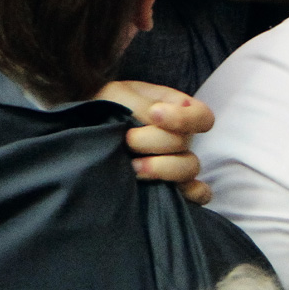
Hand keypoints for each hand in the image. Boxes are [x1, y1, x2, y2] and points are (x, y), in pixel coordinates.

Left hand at [95, 81, 215, 204]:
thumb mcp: (120, 94)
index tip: (155, 114)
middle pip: (184, 143)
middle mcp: (181, 137)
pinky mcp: (172, 186)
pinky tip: (169, 190)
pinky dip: (191, 194)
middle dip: (154, 141)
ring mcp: (177, 163)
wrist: (86, 130)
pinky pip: (197, 194)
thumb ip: (143, 104)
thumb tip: (159, 117)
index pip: (201, 116)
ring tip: (134, 167)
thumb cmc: (107, 107)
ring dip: (161, 168)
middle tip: (128, 140)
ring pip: (189, 168)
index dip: (184, 117)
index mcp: (176, 110)